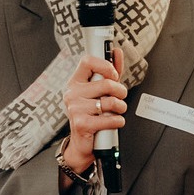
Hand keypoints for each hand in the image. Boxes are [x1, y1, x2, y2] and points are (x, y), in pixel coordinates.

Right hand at [61, 48, 126, 175]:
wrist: (83, 143)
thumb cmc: (93, 114)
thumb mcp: (101, 91)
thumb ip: (110, 71)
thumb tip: (117, 52)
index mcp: (75, 82)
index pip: (87, 61)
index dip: (105, 65)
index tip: (113, 74)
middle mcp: (72, 94)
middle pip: (106, 83)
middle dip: (121, 91)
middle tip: (120, 97)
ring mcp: (75, 109)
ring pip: (110, 102)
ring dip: (121, 108)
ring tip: (117, 111)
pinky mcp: (81, 124)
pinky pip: (110, 119)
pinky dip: (118, 121)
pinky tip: (113, 122)